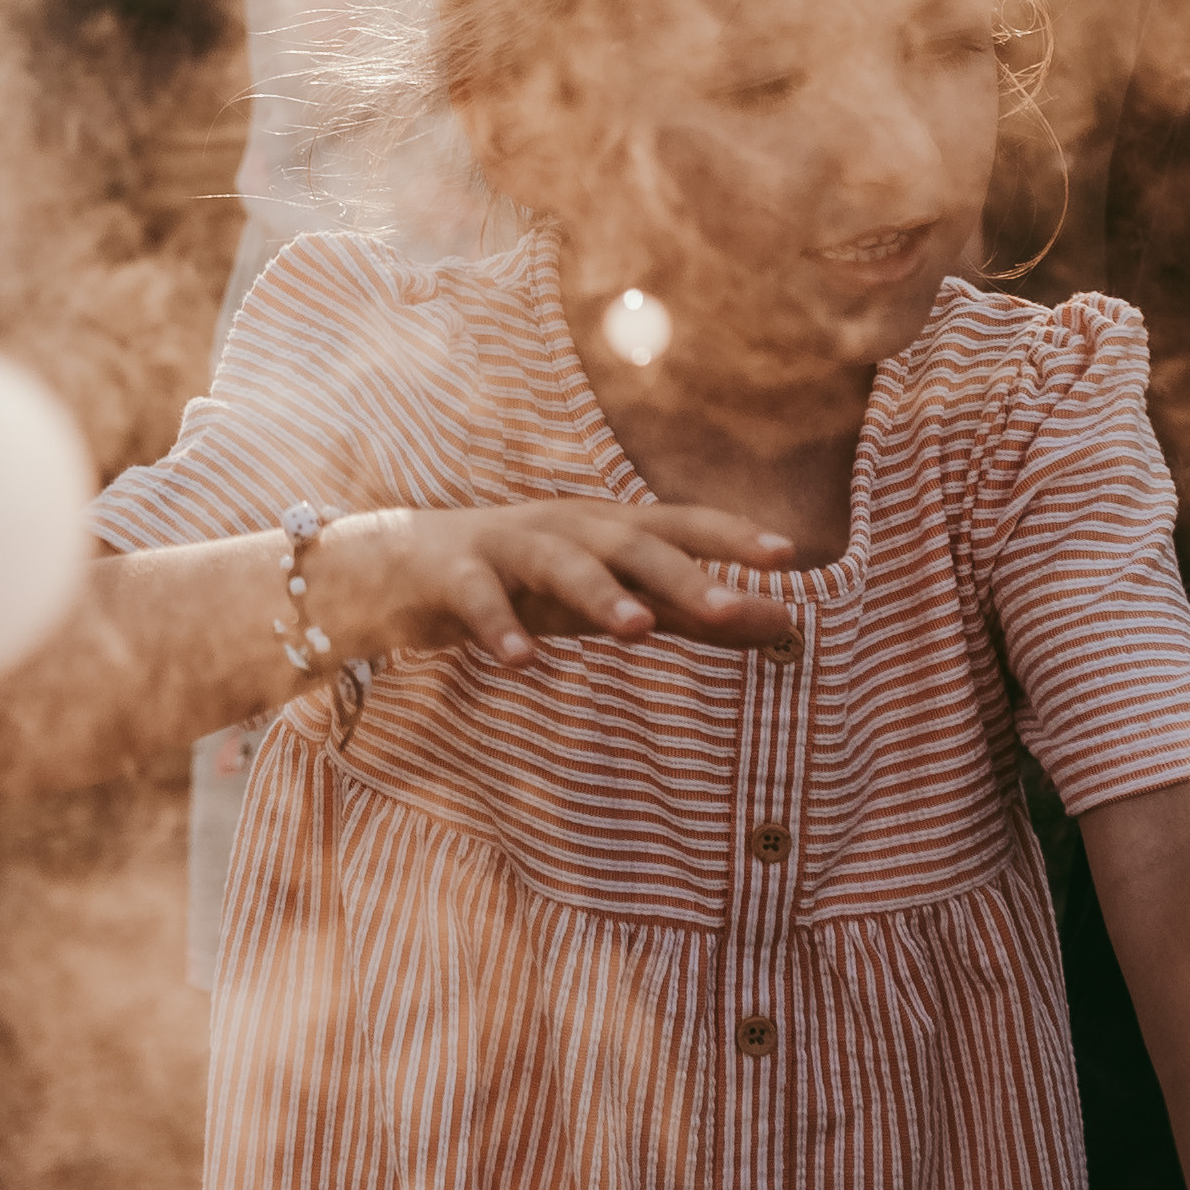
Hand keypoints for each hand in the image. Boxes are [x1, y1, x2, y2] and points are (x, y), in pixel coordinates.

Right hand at [392, 497, 797, 667]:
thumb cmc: (527, 582)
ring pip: (561, 562)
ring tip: (638, 630)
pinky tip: (524, 664)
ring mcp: (508, 545)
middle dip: (683, 574)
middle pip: (632, 543)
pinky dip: (502, 628)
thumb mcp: (612, 596)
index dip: (731, 537)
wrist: (400, 565)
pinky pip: (480, 600)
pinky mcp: (455, 575)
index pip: (680, 525)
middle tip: (734, 609)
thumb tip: (787, 625)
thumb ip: (694, 613)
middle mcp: (566, 526)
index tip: (788, 555)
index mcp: (607, 528)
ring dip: (600, 591)